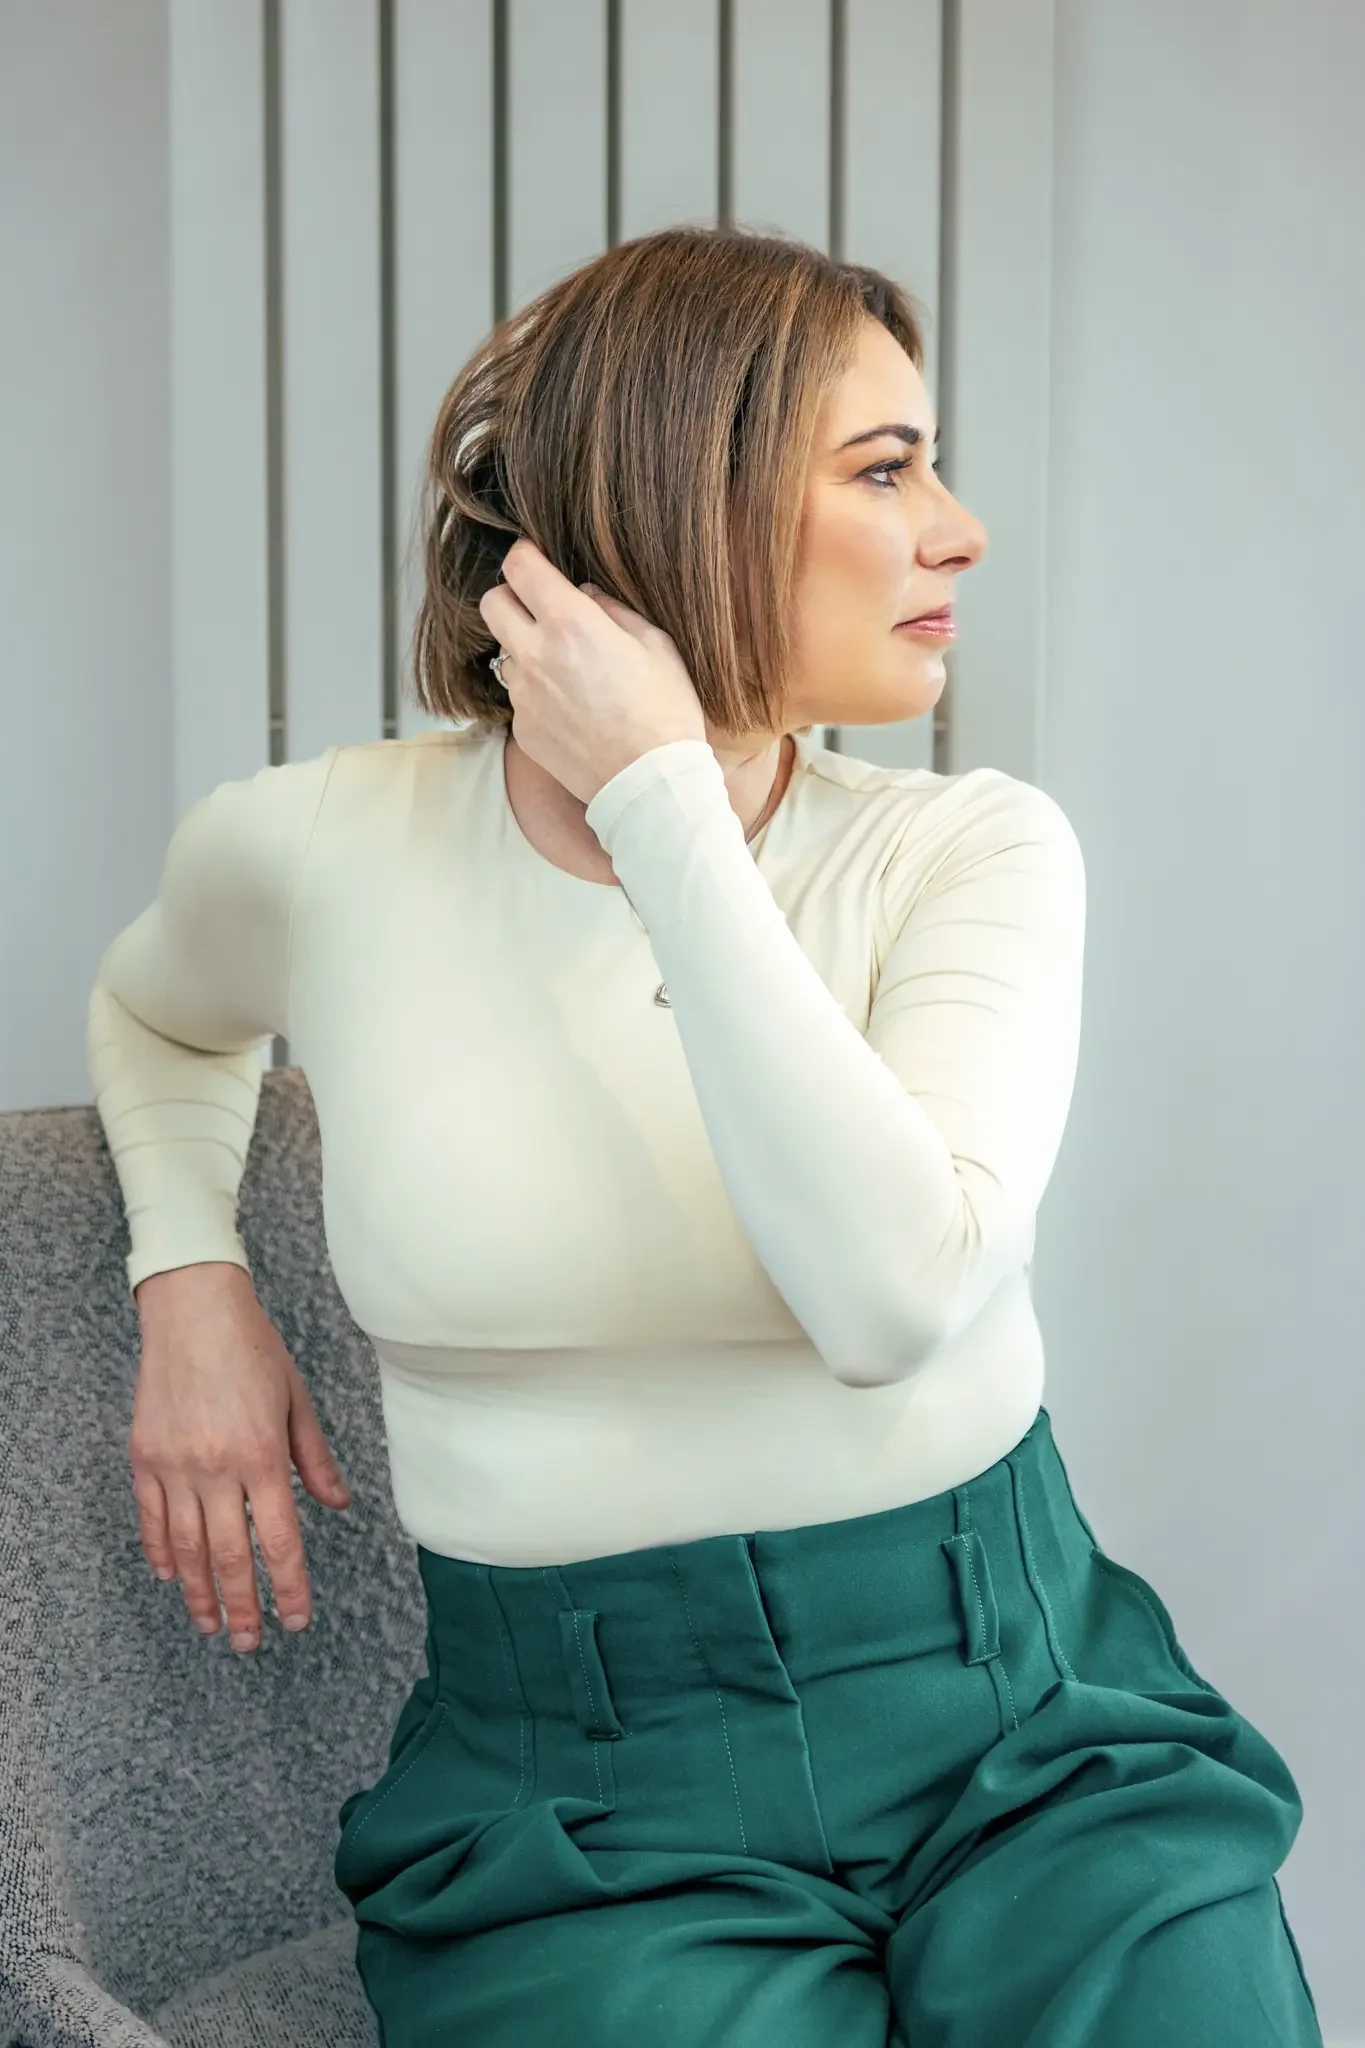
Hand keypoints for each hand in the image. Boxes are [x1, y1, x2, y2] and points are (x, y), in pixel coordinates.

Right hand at [130, 1262, 351, 1652]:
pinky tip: (171, 1578)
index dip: (289, 1587)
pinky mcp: (144, 1458)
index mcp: (263, 1455)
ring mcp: (175, 1465)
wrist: (193, 1312)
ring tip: (212, 1625)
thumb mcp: (297, 1401)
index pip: (280, 1540)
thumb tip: (339, 1504)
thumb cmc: (253, 1350)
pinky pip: (152, 1520)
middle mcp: (217, 1468)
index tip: (297, 1619)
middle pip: (230, 1557)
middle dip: (244, 1608)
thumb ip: (315, 1459)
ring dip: (200, 1594)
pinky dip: (161, 1554)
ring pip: (187, 1549)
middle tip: (252, 1644)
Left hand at [477, 538, 706, 806]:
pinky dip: (538, 696)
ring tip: (566, 671)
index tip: (537, 561)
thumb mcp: (656, 645)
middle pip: (492, 603)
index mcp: (570, 623)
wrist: (651, 784)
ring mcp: (524, 696)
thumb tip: (586, 594)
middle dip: (512, 598)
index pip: (519, 566)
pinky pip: (520, 698)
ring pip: (505, 654)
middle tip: (541, 610)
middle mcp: (535, 654)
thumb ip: (614, 610)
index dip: (526, 556)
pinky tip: (572, 711)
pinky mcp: (523, 729)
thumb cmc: (665, 712)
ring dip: (526, 652)